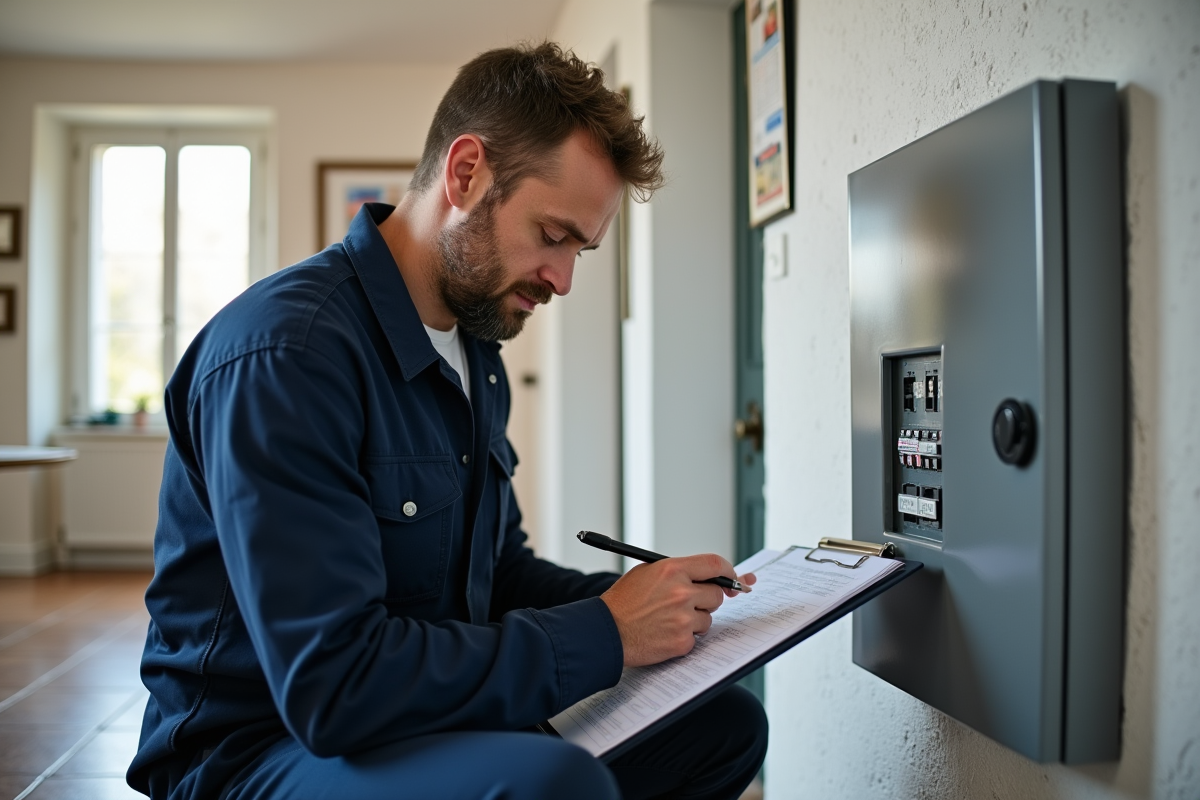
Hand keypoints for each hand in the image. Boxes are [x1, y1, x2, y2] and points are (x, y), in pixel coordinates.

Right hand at [600, 554, 749, 666]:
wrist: (605, 631)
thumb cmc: (623, 602)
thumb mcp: (646, 572)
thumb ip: (677, 571)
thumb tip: (705, 573)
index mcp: (672, 570)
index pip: (715, 564)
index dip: (727, 571)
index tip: (731, 578)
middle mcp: (681, 592)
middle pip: (716, 594)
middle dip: (707, 599)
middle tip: (689, 603)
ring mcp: (683, 619)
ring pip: (707, 618)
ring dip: (694, 620)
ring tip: (667, 619)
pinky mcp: (681, 641)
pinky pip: (696, 637)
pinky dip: (684, 637)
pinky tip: (664, 632)